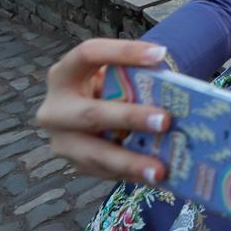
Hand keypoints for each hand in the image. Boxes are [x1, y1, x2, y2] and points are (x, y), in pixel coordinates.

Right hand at [36, 39, 171, 185]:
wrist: (88, 114)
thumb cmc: (108, 89)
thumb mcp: (115, 77)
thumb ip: (134, 79)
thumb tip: (176, 90)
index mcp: (63, 74)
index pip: (88, 54)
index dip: (123, 52)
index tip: (160, 55)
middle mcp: (55, 109)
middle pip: (91, 113)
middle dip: (129, 118)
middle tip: (164, 121)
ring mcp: (61, 141)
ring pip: (95, 153)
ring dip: (131, 162)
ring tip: (160, 170)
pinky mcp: (75, 164)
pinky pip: (104, 172)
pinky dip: (132, 174)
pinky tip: (156, 178)